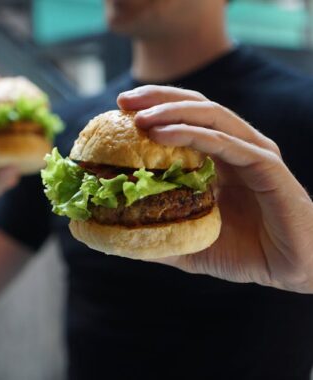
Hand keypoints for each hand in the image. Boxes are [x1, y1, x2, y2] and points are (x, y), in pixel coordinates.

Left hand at [118, 85, 312, 292]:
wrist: (294, 269)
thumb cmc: (244, 254)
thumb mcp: (189, 243)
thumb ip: (157, 233)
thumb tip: (117, 232)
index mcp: (219, 157)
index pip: (185, 118)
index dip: (154, 108)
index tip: (118, 110)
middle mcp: (237, 146)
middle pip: (196, 106)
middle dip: (158, 98)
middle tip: (122, 101)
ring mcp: (253, 152)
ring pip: (211, 116)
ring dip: (172, 112)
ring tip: (139, 117)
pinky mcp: (267, 166)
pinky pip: (226, 143)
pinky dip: (192, 134)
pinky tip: (162, 134)